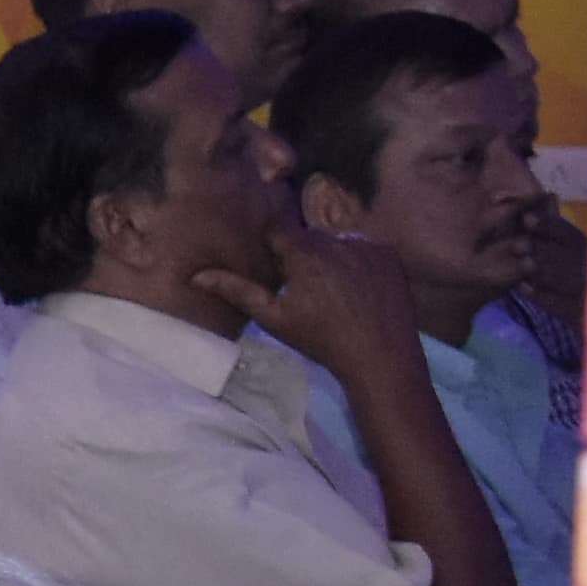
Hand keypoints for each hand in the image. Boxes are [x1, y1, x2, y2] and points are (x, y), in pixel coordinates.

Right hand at [195, 218, 425, 388]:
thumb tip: (197, 276)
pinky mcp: (389, 254)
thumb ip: (238, 291)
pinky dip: (357, 261)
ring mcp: (367, 245)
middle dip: (302, 254)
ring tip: (333, 290)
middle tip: (304, 287)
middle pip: (308, 235)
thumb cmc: (321, 340)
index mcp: (306, 253)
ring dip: (330, 256)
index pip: (278, 229)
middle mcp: (337, 240)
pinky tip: (357, 288)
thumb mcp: (274, 319)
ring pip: (336, 240)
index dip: (272, 246)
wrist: (381, 356)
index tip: (274, 268)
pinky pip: (363, 247)